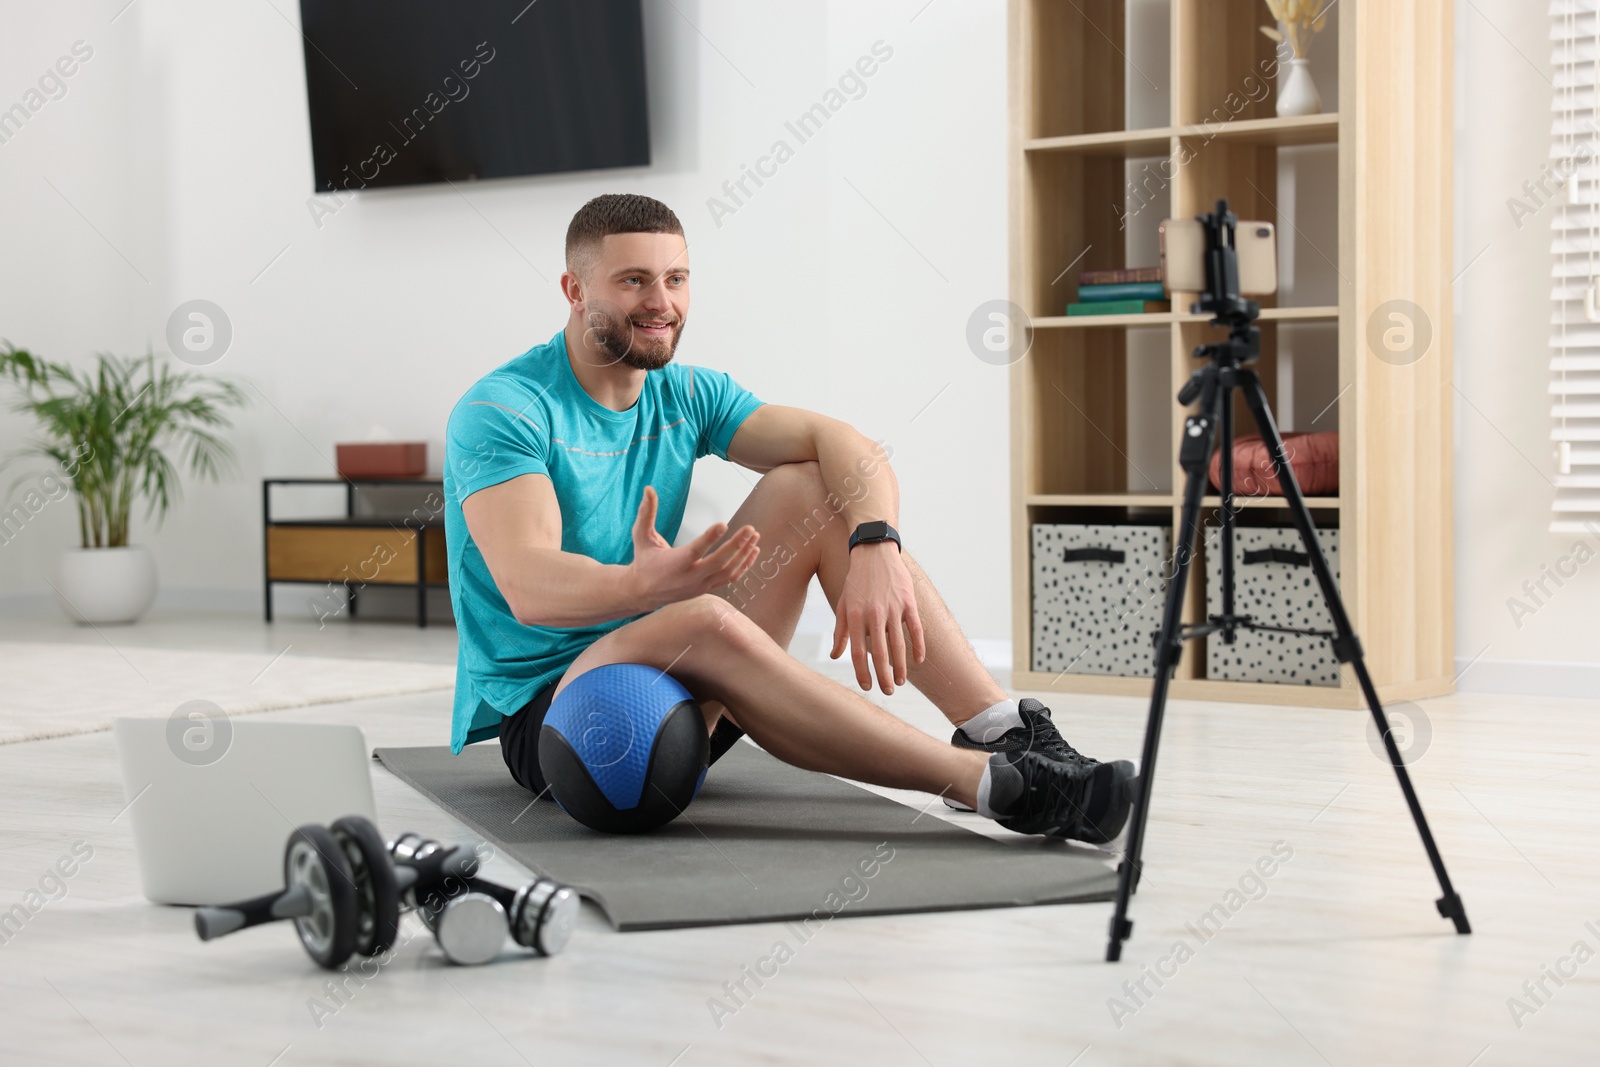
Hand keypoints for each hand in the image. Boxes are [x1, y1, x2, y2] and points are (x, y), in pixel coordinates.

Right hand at [627, 485, 758, 609]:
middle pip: (718, 563)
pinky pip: (730, 579)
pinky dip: (744, 565)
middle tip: (750, 528)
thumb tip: (649, 489)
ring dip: (743, 554)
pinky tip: (753, 551)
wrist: (643, 592)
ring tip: (755, 537)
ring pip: (728, 572)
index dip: (709, 538)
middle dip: (736, 545)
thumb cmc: (644, 560)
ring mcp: (700, 585)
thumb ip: (646, 513)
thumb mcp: (641, 536)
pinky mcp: (707, 588)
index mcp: (674, 564)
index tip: (723, 524)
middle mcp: (690, 577)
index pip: (695, 551)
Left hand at [830, 543, 926, 694]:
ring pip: (899, 644)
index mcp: (855, 615)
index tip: (867, 686)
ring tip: (900, 681)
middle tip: (887, 692)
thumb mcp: (842, 604)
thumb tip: (835, 656)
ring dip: (900, 666)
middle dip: (883, 676)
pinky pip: (916, 629)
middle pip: (880, 652)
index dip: (862, 672)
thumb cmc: (855, 581)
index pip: (858, 651)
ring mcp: (893, 607)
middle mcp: (873, 613)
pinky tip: (918, 661)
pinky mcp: (909, 601)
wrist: (874, 551)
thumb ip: (840, 631)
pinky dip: (918, 646)